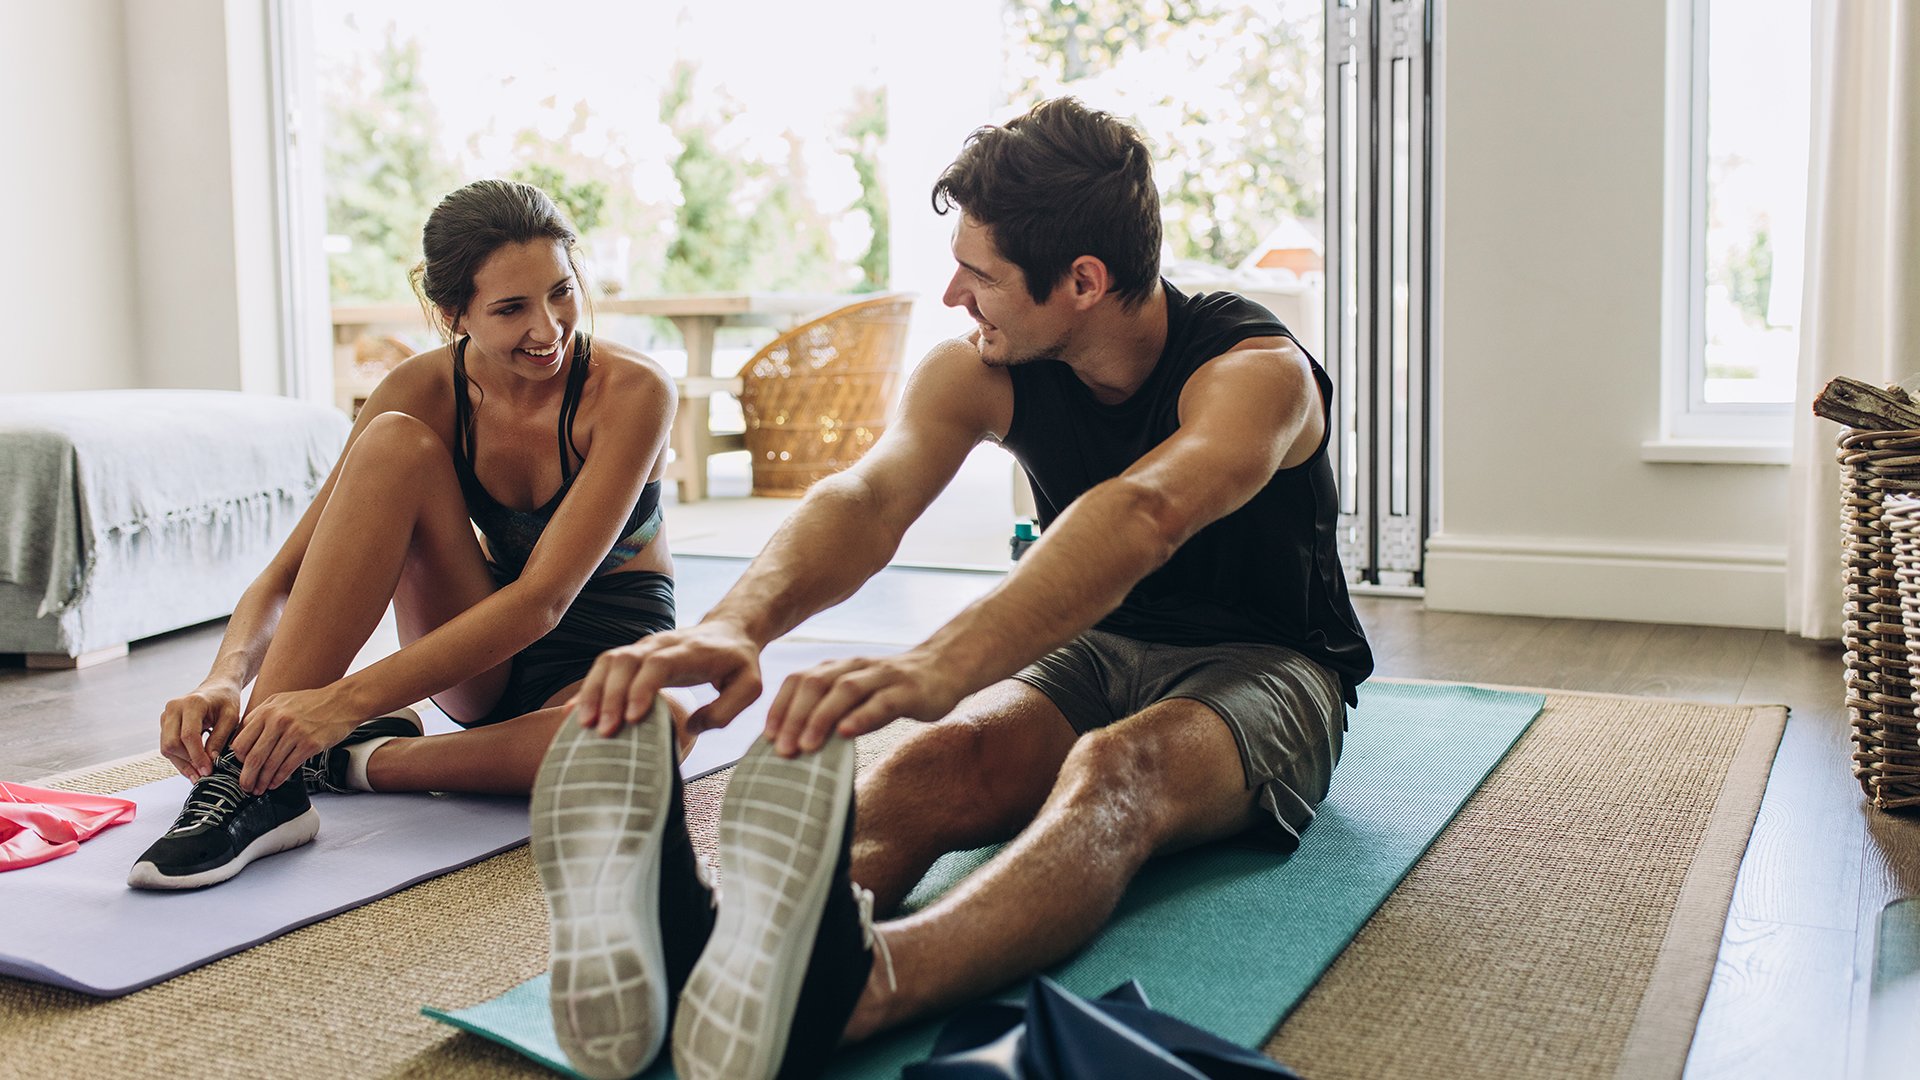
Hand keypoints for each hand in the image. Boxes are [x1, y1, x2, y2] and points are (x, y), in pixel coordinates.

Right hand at [159, 682, 243, 778]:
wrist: (217, 687)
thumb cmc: (226, 700)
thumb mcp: (231, 717)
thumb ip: (220, 738)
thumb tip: (210, 761)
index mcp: (192, 703)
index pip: (188, 735)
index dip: (197, 756)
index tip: (208, 770)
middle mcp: (174, 708)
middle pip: (172, 743)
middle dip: (187, 762)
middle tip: (204, 774)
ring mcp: (166, 715)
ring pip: (166, 747)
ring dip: (182, 764)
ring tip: (198, 775)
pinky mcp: (165, 723)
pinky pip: (167, 746)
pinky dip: (179, 759)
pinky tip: (193, 767)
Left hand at [228, 686, 365, 794]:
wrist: (342, 701)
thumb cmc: (312, 702)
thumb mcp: (280, 700)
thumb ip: (260, 715)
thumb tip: (244, 737)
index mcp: (267, 711)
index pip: (241, 742)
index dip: (238, 759)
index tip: (242, 767)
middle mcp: (278, 721)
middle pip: (253, 757)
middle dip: (246, 777)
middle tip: (245, 786)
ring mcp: (294, 733)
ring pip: (270, 765)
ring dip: (262, 781)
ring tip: (259, 789)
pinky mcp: (310, 744)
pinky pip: (288, 767)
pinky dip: (279, 779)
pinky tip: (275, 783)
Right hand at [572, 621, 763, 738]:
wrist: (729, 632)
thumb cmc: (739, 664)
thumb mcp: (750, 687)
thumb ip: (726, 709)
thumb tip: (690, 727)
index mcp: (689, 651)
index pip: (657, 664)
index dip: (642, 688)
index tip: (633, 718)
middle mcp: (661, 645)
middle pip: (625, 661)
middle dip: (610, 695)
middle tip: (603, 731)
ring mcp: (644, 647)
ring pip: (609, 661)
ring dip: (594, 691)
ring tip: (583, 724)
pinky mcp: (634, 656)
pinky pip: (605, 667)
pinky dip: (589, 688)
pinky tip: (576, 712)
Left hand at [764, 649, 964, 756]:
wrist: (945, 667)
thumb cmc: (895, 690)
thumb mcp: (859, 695)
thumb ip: (833, 711)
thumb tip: (799, 745)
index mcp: (840, 668)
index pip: (800, 680)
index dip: (781, 706)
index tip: (768, 736)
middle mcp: (856, 668)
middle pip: (816, 684)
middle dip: (795, 717)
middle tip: (782, 749)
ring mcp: (883, 676)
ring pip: (845, 690)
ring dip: (821, 718)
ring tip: (806, 746)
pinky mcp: (909, 690)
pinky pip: (882, 702)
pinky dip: (862, 717)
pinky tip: (847, 734)